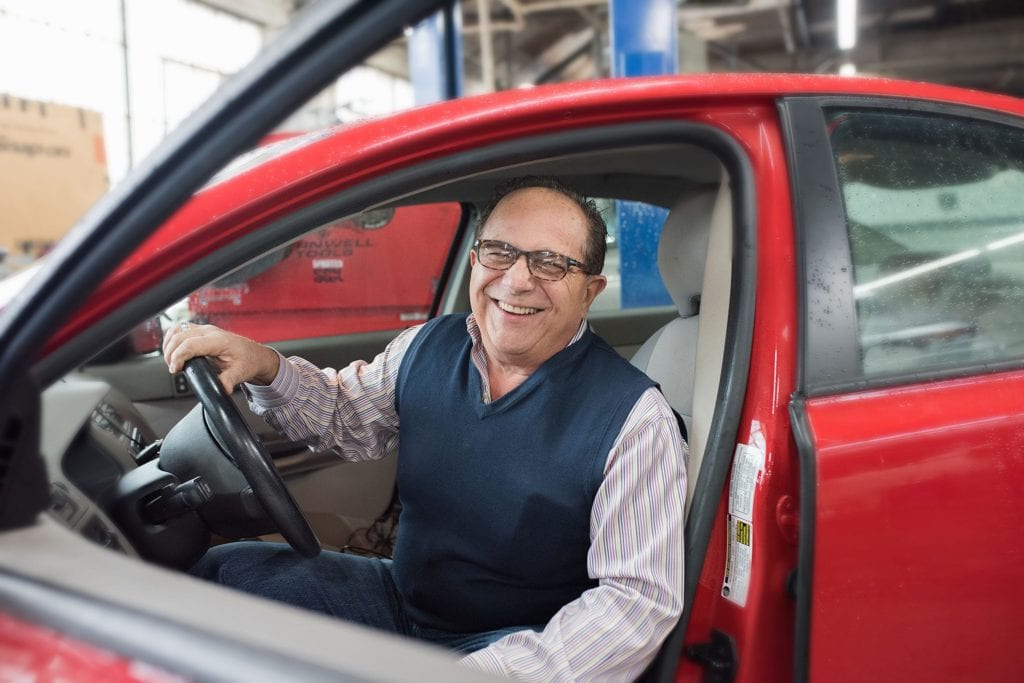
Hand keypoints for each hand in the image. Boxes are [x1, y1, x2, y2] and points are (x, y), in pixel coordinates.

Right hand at [162, 322, 279, 392]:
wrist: (256, 355)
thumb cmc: (249, 361)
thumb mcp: (241, 373)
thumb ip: (229, 380)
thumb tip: (223, 389)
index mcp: (219, 340)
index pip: (190, 344)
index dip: (178, 357)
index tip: (175, 370)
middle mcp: (210, 332)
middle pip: (180, 336)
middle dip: (170, 353)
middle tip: (173, 369)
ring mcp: (205, 330)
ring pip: (178, 329)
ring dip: (169, 344)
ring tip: (172, 361)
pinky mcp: (201, 332)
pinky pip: (180, 330)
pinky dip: (172, 339)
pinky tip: (174, 352)